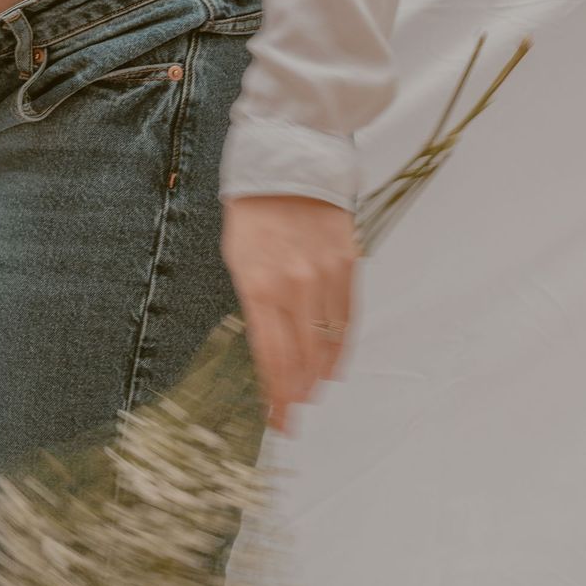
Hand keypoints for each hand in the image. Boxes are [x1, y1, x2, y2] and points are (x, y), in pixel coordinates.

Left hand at [220, 194, 359, 434]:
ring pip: (329, 343)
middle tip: (292, 418)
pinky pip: (348, 319)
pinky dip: (341, 347)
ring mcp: (325, 277)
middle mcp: (296, 287)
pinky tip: (333, 366)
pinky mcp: (348, 265)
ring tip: (311, 396)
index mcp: (260, 287)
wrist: (288, 165)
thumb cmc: (253, 213)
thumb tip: (270, 350)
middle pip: (302, 358)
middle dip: (296, 394)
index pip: (272, 357)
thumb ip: (254, 306)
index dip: (276, 395)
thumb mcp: (237, 261)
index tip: (277, 420)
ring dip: (319, 376)